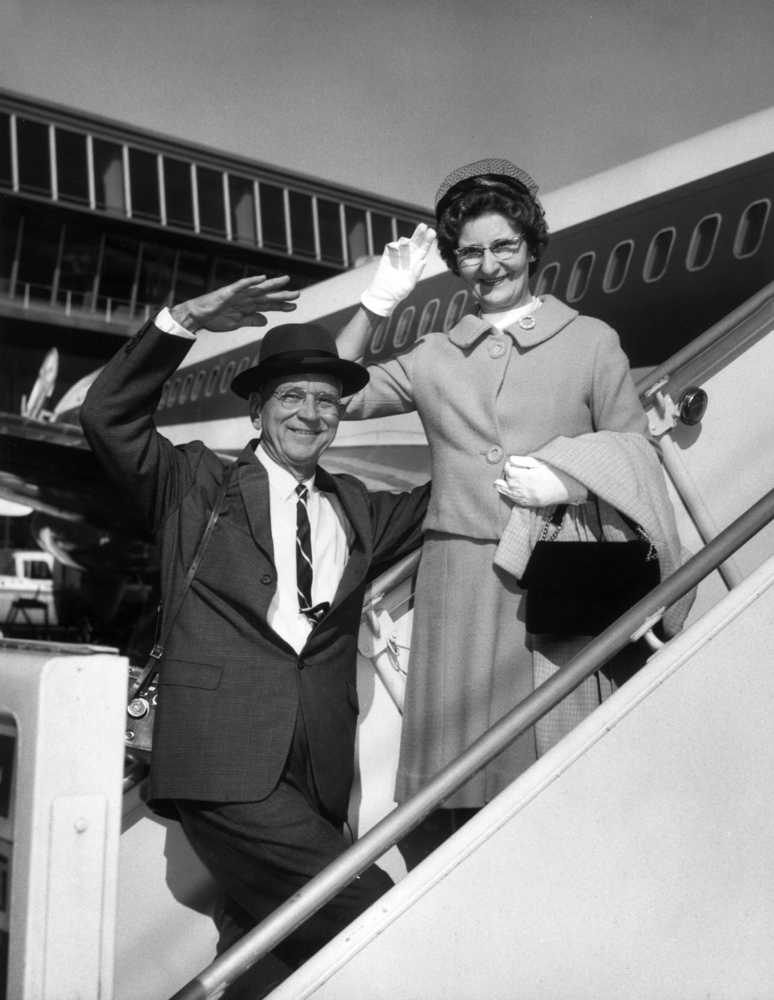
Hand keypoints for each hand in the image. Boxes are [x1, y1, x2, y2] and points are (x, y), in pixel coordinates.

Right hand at [170, 275, 298, 332]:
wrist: (197, 317)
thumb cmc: (215, 319)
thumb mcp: (236, 324)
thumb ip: (251, 321)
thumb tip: (265, 321)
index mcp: (247, 306)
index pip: (268, 305)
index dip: (281, 306)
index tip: (294, 307)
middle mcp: (245, 298)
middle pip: (267, 296)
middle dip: (282, 295)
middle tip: (297, 294)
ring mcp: (238, 294)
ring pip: (258, 289)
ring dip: (271, 285)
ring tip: (285, 281)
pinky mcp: (228, 292)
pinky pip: (241, 285)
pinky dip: (251, 281)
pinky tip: (262, 278)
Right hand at [360, 224, 436, 316]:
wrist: (382, 294)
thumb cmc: (398, 292)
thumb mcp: (409, 285)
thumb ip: (416, 273)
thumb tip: (424, 261)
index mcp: (416, 262)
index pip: (424, 249)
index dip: (428, 241)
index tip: (432, 232)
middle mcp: (408, 256)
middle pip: (415, 242)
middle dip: (419, 234)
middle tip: (424, 226)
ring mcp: (398, 255)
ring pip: (404, 242)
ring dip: (408, 237)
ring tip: (411, 235)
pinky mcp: (387, 255)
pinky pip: (392, 247)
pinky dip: (395, 245)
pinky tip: (397, 247)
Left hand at [494, 456, 572, 506]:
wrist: (570, 487)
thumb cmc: (556, 472)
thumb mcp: (541, 463)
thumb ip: (524, 461)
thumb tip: (511, 459)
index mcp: (530, 477)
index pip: (511, 472)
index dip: (507, 467)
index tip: (508, 463)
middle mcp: (528, 489)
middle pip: (510, 483)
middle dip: (506, 477)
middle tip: (507, 471)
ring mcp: (530, 498)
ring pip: (512, 494)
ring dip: (504, 488)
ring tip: (496, 484)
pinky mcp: (533, 503)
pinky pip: (518, 501)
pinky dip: (511, 496)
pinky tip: (507, 492)